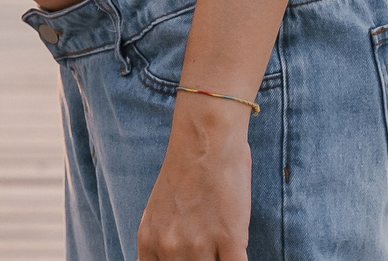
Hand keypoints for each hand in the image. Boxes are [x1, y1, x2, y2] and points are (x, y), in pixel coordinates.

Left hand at [137, 97, 251, 259]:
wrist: (206, 137)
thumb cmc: (186, 168)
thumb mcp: (159, 210)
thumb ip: (164, 240)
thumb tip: (175, 258)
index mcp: (150, 241)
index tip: (187, 259)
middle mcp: (170, 247)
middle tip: (207, 249)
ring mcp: (199, 244)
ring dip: (218, 259)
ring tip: (223, 245)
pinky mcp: (230, 238)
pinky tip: (238, 250)